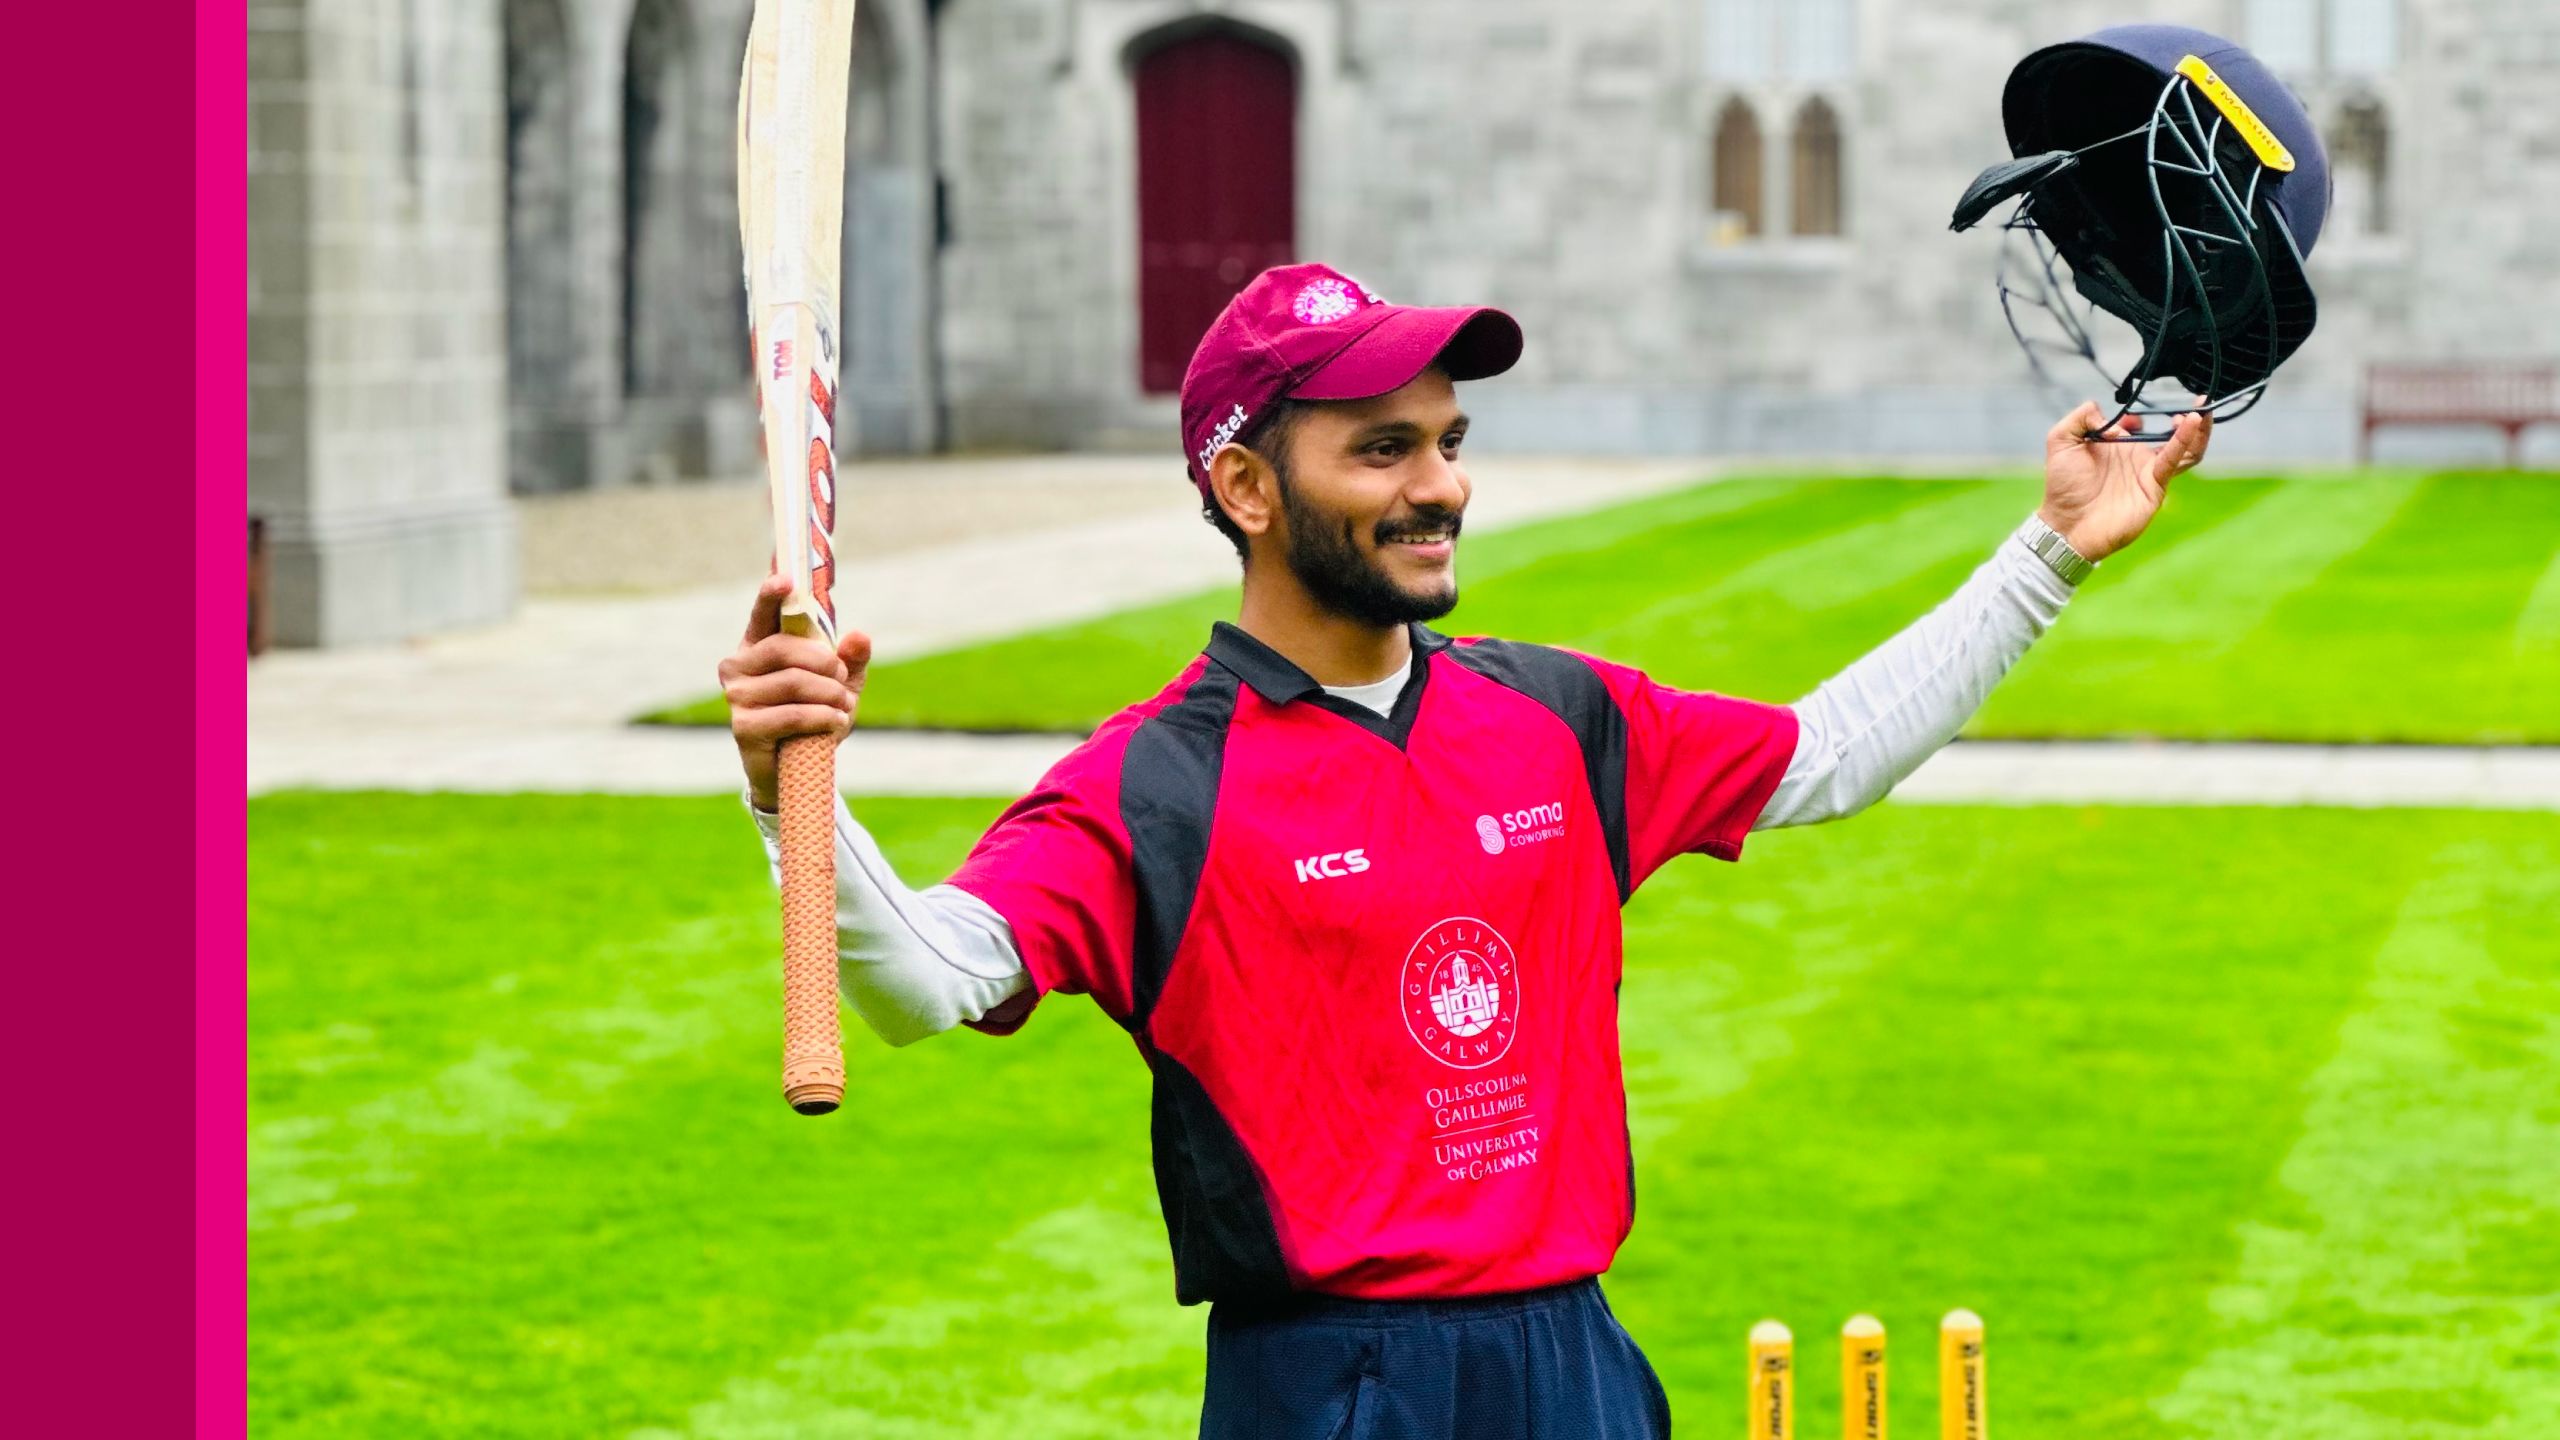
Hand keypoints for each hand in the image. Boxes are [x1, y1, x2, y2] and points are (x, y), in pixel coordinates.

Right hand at [720, 573, 870, 810]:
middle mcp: (738, 666)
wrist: (794, 770)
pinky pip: (792, 714)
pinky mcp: (743, 727)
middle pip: (784, 648)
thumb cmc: (814, 716)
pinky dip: (823, 718)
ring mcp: (736, 696)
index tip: (785, 579)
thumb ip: (851, 658)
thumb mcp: (841, 684)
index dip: (771, 594)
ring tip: (844, 705)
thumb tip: (859, 636)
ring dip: (830, 694)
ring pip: (793, 682)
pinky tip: (836, 723)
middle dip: (824, 661)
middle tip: (843, 676)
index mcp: (758, 646)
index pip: (762, 614)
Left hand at [2036, 400, 2212, 562]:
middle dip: (2185, 417)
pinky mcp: (2156, 486)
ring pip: (2183, 448)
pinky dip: (2186, 440)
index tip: (2131, 417)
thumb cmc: (2062, 488)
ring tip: (2203, 410)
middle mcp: (2135, 459)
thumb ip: (2080, 418)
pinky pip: (2175, 459)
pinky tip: (2191, 423)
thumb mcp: (2061, 441)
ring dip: (2196, 429)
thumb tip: (2110, 417)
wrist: (2067, 525)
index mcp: (2115, 447)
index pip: (2137, 425)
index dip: (2138, 417)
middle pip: (2169, 435)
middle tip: (2196, 399)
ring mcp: (2148, 473)